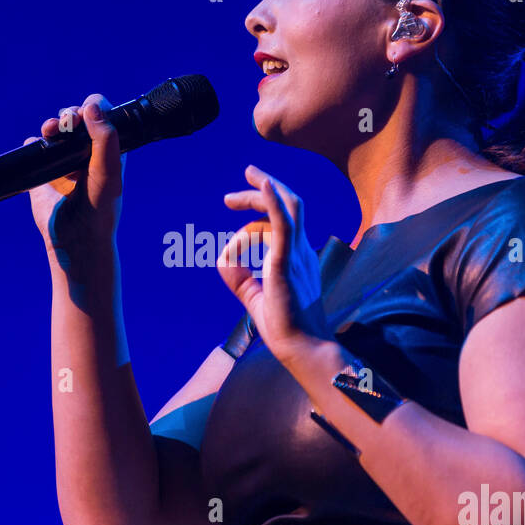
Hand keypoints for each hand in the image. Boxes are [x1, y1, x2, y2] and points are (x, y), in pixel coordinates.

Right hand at [25, 94, 125, 269]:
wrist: (75, 239)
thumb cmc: (99, 209)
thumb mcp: (108, 173)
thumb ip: (105, 140)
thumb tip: (92, 106)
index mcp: (108, 151)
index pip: (102, 116)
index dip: (93, 108)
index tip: (85, 114)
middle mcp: (86, 153)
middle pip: (76, 118)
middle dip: (69, 114)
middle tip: (66, 122)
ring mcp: (64, 162)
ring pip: (55, 130)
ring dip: (51, 124)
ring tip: (50, 130)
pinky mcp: (43, 172)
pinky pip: (34, 147)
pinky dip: (33, 143)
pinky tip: (38, 149)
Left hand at [218, 165, 331, 363]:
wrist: (302, 349)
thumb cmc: (285, 329)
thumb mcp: (255, 298)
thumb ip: (240, 279)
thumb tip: (222, 257)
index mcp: (296, 258)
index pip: (274, 227)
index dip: (247, 230)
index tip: (228, 250)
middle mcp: (301, 251)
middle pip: (286, 206)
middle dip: (260, 193)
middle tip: (230, 195)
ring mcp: (297, 255)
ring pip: (288, 206)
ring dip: (266, 188)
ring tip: (248, 175)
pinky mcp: (287, 262)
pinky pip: (284, 224)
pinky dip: (273, 201)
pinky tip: (262, 185)